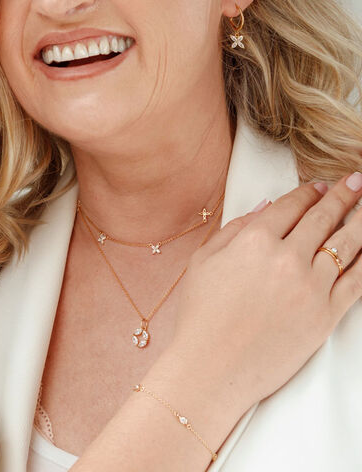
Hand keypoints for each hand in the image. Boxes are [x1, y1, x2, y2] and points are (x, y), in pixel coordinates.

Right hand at [169, 172, 361, 412]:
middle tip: (356, 182)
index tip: (317, 185)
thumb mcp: (203, 262)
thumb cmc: (201, 314)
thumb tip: (264, 207)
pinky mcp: (326, 315)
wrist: (213, 366)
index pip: (289, 206)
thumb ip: (234, 229)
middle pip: (322, 218)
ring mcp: (310, 286)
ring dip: (361, 219)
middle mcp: (286, 258)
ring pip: (346, 244)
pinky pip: (357, 280)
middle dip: (342, 195)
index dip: (306, 192)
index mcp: (253, 241)